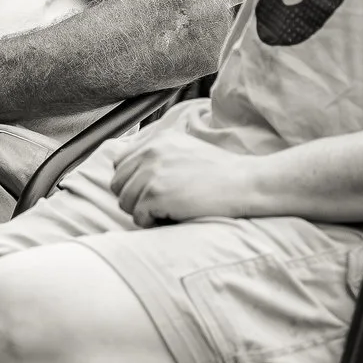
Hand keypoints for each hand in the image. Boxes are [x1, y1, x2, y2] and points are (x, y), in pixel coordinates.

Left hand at [110, 123, 267, 226]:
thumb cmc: (220, 173)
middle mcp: (150, 152)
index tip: (147, 191)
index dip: (130, 181)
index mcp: (157, 140)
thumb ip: (160, 156)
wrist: (244, 182)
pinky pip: (138, 217)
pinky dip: (152, 223)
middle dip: (133, 198)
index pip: (120, 163)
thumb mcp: (186, 151)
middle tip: (156, 205)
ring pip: (125, 202)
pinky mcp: (155, 194)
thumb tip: (134, 176)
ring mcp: (151, 172)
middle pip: (117, 184)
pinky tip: (171, 216)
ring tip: (166, 211)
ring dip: (142, 212)